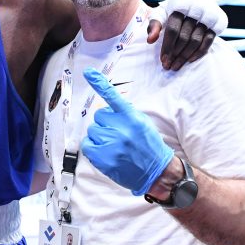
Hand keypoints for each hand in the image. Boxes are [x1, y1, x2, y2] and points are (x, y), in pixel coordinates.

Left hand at [81, 68, 173, 194]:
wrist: (156, 171)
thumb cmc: (148, 146)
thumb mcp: (142, 123)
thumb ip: (125, 114)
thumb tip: (108, 109)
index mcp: (131, 117)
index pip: (112, 96)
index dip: (99, 83)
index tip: (88, 72)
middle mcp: (121, 128)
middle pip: (99, 116)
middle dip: (105, 124)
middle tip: (117, 134)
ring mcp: (111, 143)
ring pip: (93, 130)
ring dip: (100, 136)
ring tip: (114, 146)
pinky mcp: (103, 157)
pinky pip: (87, 144)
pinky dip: (93, 148)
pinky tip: (105, 153)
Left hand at [147, 0, 227, 70]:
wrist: (194, 3)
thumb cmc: (173, 10)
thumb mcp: (161, 13)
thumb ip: (154, 24)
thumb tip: (150, 40)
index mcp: (181, 1)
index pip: (173, 28)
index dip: (167, 46)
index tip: (163, 60)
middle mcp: (198, 5)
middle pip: (184, 36)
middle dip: (175, 53)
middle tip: (169, 66)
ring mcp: (210, 13)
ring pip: (196, 40)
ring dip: (186, 55)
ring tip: (176, 65)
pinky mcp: (219, 21)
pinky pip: (209, 41)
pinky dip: (199, 52)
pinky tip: (190, 60)